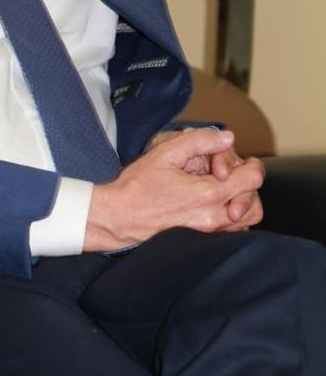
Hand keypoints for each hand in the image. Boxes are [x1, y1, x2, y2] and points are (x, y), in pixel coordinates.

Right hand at [83, 128, 263, 252]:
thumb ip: (199, 140)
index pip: (252, 179)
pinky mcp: (203, 238)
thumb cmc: (138, 186)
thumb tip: (227, 137)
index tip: (232, 158)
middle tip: (227, 171)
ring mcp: (209, 230)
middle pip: (255, 203)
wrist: (120, 217)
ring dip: (242, 200)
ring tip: (222, 186)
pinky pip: (233, 229)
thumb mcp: (164, 152)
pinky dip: (232, 214)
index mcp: (207, 193)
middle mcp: (214, 215)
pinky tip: (213, 201)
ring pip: (248, 220)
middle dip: (247, 184)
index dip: (249, 163)